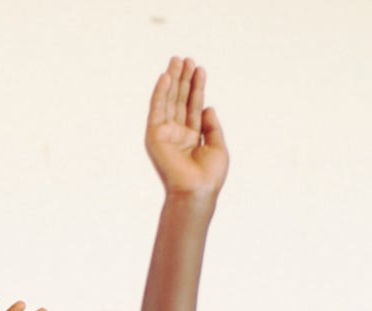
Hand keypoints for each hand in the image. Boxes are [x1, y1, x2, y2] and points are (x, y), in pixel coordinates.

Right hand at [145, 56, 227, 196]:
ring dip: (172, 80)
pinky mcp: (155, 136)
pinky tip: (166, 77)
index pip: (193, 106)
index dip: (196, 87)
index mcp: (192, 137)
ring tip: (177, 60)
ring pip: (169, 101)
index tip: (199, 69)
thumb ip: (212, 126)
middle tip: (186, 58)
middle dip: (183, 79)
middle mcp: (177, 133)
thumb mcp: (217, 146)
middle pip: (180, 100)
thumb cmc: (209, 176)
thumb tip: (207, 106)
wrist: (197, 191)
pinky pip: (157, 109)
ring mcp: (165, 134)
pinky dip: (160, 93)